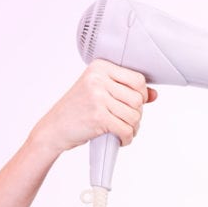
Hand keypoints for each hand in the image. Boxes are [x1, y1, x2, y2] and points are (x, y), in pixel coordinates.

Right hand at [29, 59, 157, 154]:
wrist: (53, 129)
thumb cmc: (76, 110)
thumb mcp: (99, 92)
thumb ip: (126, 91)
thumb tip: (154, 95)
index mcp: (100, 67)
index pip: (138, 79)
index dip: (141, 95)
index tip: (132, 104)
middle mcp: (98, 79)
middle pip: (138, 99)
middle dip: (136, 114)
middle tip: (125, 120)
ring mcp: (98, 97)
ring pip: (134, 115)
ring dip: (133, 127)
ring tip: (122, 130)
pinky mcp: (98, 116)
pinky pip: (126, 129)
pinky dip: (127, 138)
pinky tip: (120, 139)